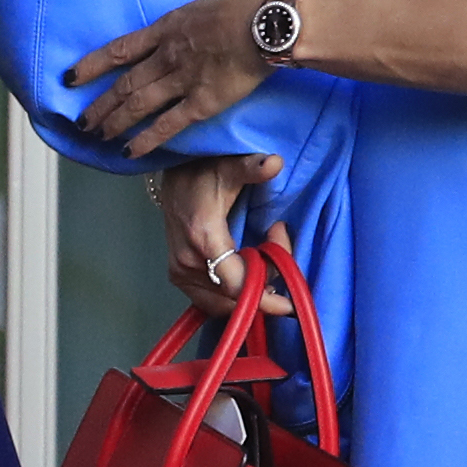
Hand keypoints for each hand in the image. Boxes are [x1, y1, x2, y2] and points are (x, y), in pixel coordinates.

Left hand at [76, 0, 283, 156]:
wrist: (272, 23)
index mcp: (170, 26)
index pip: (121, 49)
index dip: (93, 65)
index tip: (71, 78)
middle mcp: (167, 55)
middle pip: (124, 84)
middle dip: (100, 105)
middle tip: (82, 123)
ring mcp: (182, 80)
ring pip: (138, 106)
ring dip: (115, 122)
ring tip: (100, 137)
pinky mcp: (203, 103)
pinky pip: (167, 125)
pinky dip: (146, 141)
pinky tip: (130, 153)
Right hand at [160, 153, 288, 320]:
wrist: (175, 175)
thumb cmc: (205, 171)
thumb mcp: (230, 166)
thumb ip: (252, 168)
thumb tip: (275, 163)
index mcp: (203, 238)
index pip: (236, 285)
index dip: (265, 298)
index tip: (291, 303)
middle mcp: (188, 261)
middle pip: (234, 296)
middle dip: (264, 282)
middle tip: (279, 250)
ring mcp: (180, 271)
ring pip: (223, 303)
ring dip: (250, 291)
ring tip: (266, 260)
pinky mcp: (178, 275)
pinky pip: (211, 300)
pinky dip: (233, 295)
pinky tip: (250, 274)